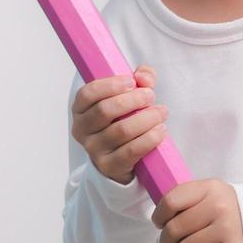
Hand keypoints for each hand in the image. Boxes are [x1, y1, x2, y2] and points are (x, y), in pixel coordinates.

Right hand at [70, 64, 169, 184]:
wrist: (121, 157)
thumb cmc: (122, 119)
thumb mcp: (127, 96)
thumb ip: (138, 79)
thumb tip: (144, 77)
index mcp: (81, 109)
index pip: (87, 94)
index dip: (110, 85)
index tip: (131, 81)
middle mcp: (82, 129)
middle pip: (105, 110)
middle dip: (133, 100)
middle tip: (151, 96)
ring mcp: (94, 149)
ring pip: (121, 130)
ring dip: (146, 118)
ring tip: (161, 112)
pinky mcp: (109, 166)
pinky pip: (131, 151)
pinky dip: (149, 138)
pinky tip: (160, 130)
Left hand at [151, 178, 242, 242]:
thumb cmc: (230, 210)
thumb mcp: (212, 194)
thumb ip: (189, 199)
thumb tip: (161, 220)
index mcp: (210, 188)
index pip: (171, 201)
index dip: (159, 216)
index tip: (161, 223)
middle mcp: (218, 206)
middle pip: (174, 229)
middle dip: (166, 241)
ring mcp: (226, 229)